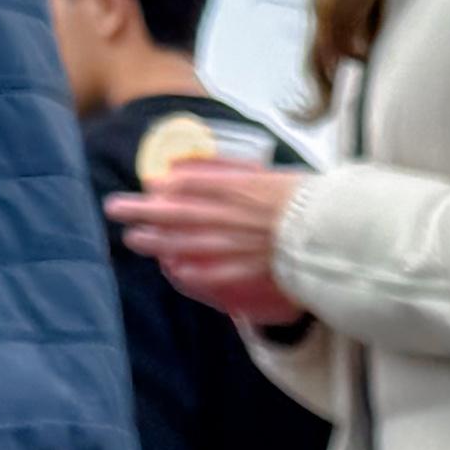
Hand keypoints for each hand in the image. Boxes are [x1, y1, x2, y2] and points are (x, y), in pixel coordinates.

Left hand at [118, 158, 305, 329]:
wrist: (335, 230)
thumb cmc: (309, 199)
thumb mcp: (274, 176)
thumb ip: (239, 177)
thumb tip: (213, 176)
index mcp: (238, 188)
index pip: (190, 185)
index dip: (165, 187)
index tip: (148, 187)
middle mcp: (230, 215)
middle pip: (177, 212)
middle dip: (142, 211)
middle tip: (115, 209)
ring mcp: (237, 245)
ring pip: (186, 243)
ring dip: (156, 242)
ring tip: (132, 240)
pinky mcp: (250, 269)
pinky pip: (214, 274)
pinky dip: (193, 273)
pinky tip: (174, 272)